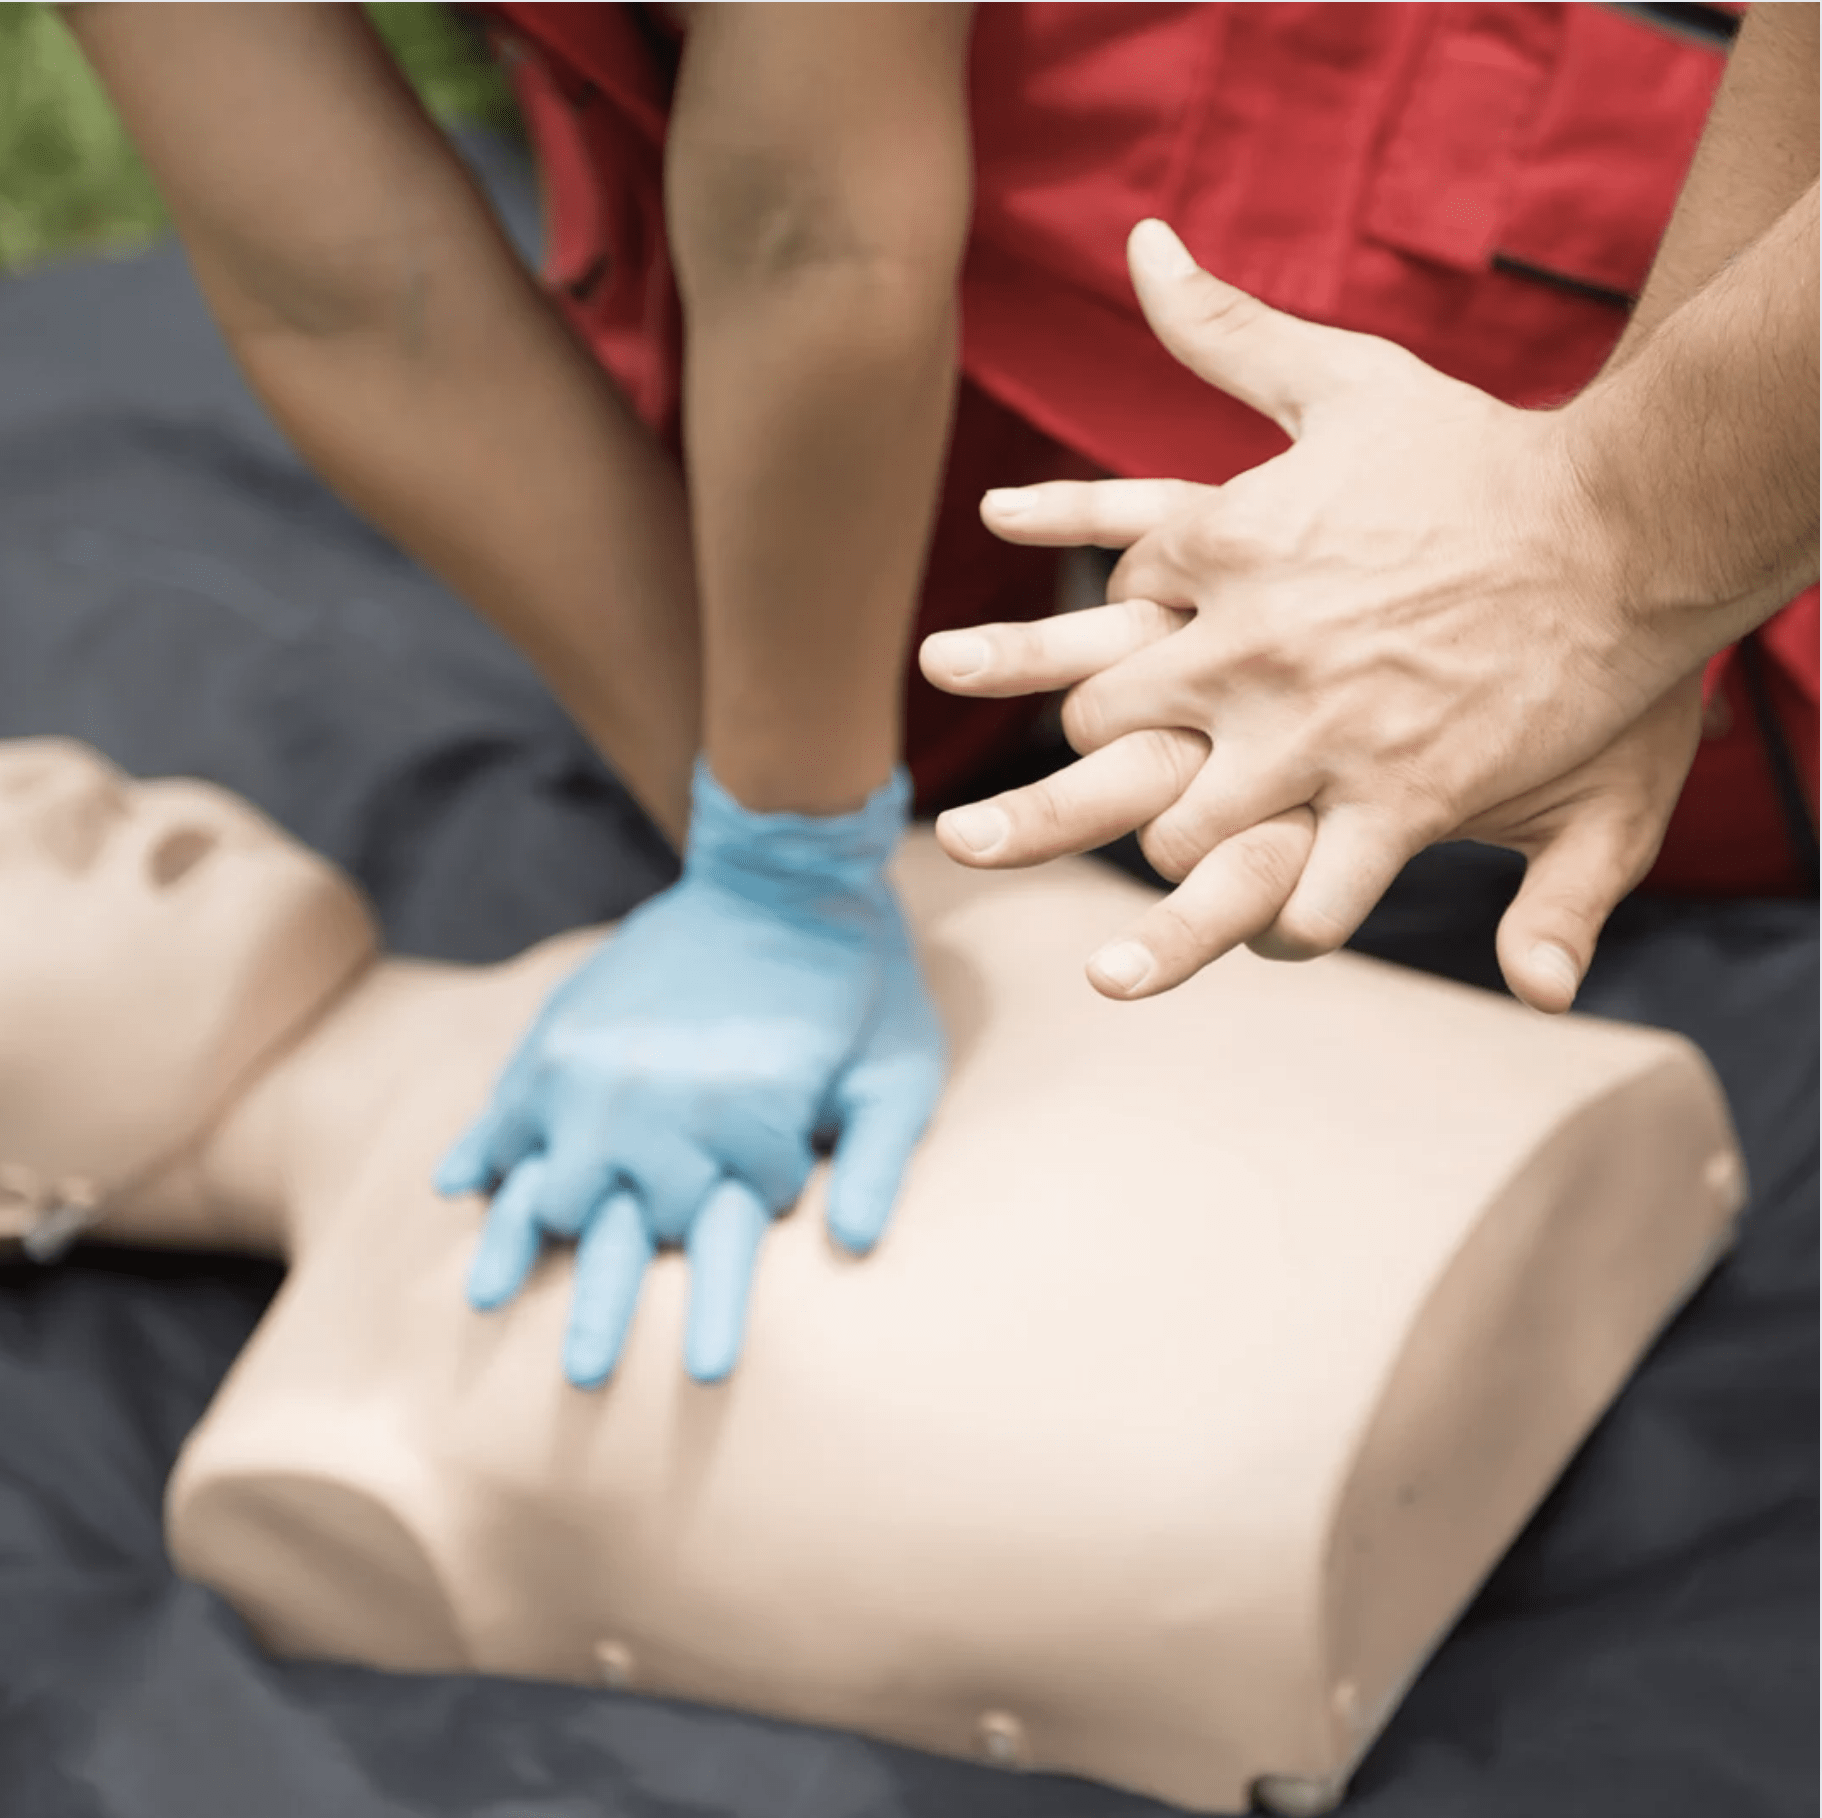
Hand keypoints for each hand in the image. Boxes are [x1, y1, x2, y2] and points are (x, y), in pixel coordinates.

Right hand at [435, 764, 944, 1386]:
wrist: (784, 873)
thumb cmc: (858, 982)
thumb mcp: (900, 1069)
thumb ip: (882, 1159)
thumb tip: (855, 1247)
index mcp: (745, 1121)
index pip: (733, 1227)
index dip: (737, 1254)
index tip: (732, 1290)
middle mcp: (658, 1108)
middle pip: (625, 1234)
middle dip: (610, 1300)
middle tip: (584, 1375)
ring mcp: (595, 1074)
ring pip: (547, 1191)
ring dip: (524, 1247)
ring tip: (487, 1304)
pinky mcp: (563, 1037)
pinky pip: (504, 1112)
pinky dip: (482, 1155)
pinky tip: (462, 1194)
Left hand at [923, 220, 1696, 1000]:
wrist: (1625, 520)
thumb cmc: (1485, 452)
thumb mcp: (1343, 375)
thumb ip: (1229, 329)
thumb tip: (1142, 247)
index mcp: (1223, 551)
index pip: (1105, 610)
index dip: (1098, 646)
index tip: (1113, 664)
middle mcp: (1246, 647)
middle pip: (1102, 731)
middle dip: (1092, 767)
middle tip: (1084, 798)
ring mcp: (1315, 731)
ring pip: (1180, 833)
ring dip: (1177, 860)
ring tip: (1178, 886)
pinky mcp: (1399, 800)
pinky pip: (1310, 901)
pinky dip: (1288, 929)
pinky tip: (1285, 928)